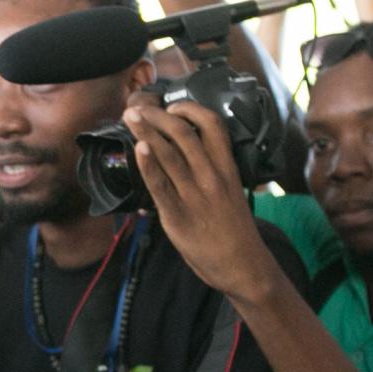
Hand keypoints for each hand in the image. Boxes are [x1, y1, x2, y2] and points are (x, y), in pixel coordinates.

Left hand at [124, 95, 282, 303]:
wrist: (242, 265)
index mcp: (228, 168)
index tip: (172, 106)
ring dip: (146, 131)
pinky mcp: (177, 215)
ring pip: (168, 153)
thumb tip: (186, 155)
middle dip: (157, 115)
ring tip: (130, 117)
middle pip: (183, 134)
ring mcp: (193, 195)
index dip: (191, 109)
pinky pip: (159, 185)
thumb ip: (213, 172)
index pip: (213, 126)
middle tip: (139, 107)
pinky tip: (138, 148)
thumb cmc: (235, 230)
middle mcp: (211, 177)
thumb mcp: (231, 192)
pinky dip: (148, 164)